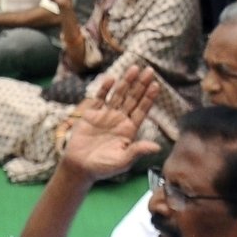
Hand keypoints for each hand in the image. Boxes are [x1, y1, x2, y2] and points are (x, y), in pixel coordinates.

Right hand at [61, 65, 161, 181]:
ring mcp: (106, 115)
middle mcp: (119, 119)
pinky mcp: (91, 113)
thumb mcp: (123, 161)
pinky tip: (112, 79)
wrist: (79, 167)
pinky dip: (105, 88)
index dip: (148, 98)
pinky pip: (99, 98)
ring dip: (126, 82)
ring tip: (134, 68)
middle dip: (141, 84)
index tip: (156, 85)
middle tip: (150, 70)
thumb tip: (158, 147)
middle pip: (133, 98)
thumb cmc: (103, 167)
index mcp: (129, 129)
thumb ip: (138, 151)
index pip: (142, 110)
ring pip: (118, 95)